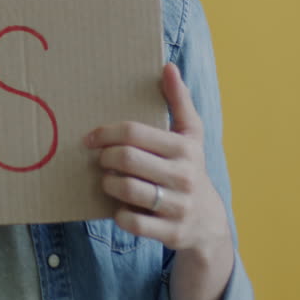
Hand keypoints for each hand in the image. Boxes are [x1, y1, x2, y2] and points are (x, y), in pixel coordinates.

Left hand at [82, 63, 230, 255]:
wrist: (208, 223)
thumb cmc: (189, 169)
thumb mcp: (191, 135)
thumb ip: (179, 101)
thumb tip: (168, 66)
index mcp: (185, 148)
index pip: (134, 133)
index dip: (106, 133)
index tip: (90, 138)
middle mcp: (183, 176)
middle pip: (125, 159)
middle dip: (105, 158)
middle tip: (100, 160)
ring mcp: (178, 206)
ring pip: (125, 189)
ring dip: (108, 184)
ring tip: (107, 180)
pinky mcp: (170, 233)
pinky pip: (131, 221)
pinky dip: (118, 213)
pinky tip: (119, 206)